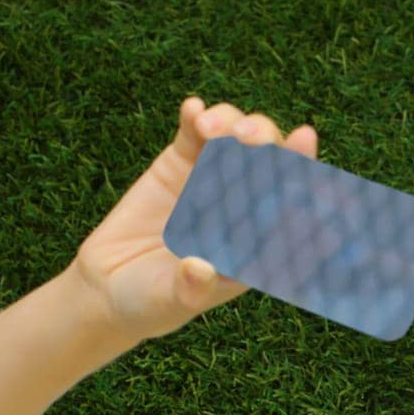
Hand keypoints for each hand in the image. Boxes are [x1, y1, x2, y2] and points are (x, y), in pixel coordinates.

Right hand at [71, 95, 320, 341]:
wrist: (107, 286)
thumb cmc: (151, 304)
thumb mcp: (170, 303)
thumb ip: (189, 291)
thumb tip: (200, 269)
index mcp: (256, 242)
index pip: (291, 208)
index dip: (304, 180)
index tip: (306, 150)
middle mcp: (244, 206)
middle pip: (271, 163)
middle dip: (268, 143)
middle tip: (248, 137)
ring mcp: (213, 179)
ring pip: (237, 140)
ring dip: (232, 124)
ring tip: (209, 128)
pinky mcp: (180, 163)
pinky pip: (193, 134)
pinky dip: (196, 118)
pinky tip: (192, 110)